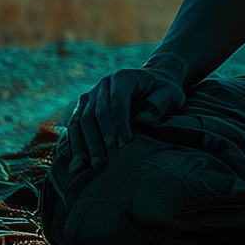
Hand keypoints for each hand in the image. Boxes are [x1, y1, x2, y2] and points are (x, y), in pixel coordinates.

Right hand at [64, 62, 187, 173]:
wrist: (153, 85)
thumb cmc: (163, 92)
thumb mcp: (170, 94)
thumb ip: (159, 104)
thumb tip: (142, 119)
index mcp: (123, 78)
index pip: (117, 101)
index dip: (118, 124)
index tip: (123, 145)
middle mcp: (103, 85)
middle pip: (95, 113)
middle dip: (98, 140)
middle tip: (103, 164)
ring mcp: (91, 96)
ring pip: (80, 121)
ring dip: (84, 145)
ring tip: (93, 167)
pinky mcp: (84, 109)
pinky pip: (74, 127)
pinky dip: (75, 145)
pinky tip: (78, 164)